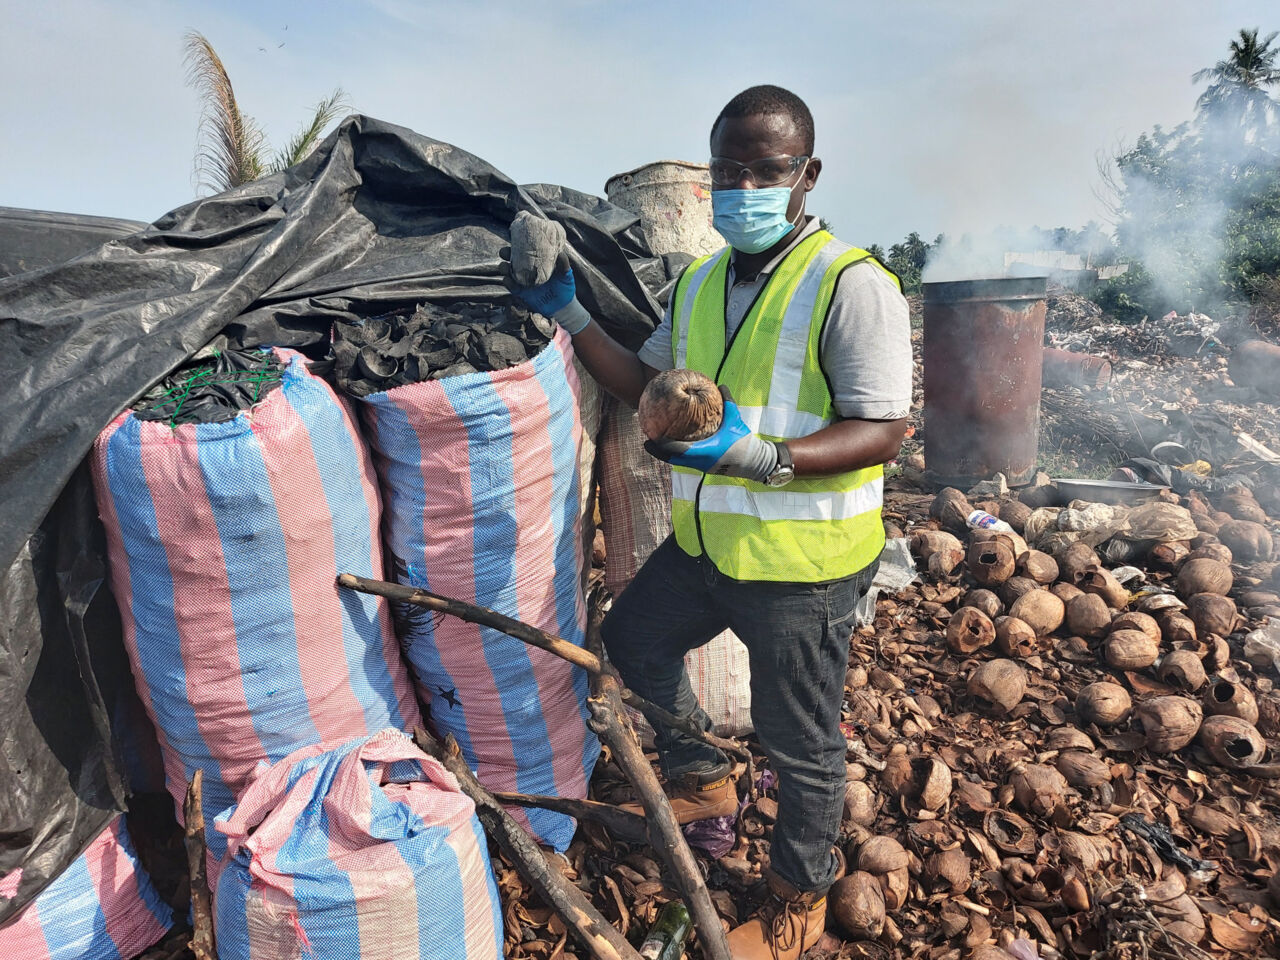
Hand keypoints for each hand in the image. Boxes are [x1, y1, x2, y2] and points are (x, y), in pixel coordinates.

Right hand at [506, 212, 590, 333]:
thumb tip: (560, 253)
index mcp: (536, 260)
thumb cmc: (565, 287)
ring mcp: (522, 279)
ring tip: (505, 267)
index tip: (514, 236)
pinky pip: (510, 285)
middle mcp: (527, 268)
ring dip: (504, 267)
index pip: (524, 249)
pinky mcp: (520, 292)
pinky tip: (508, 280)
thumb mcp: (566, 274)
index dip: (517, 242)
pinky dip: (507, 282)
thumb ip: (563, 264)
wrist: (563, 306)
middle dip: (506, 253)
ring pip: (508, 270)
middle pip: (512, 257)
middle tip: (505, 252)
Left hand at [644, 387, 779, 481]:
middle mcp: (700, 462)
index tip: (653, 437)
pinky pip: (685, 461)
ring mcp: (701, 466)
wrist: (752, 462)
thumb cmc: (743, 441)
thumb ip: (727, 401)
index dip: (663, 446)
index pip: (679, 450)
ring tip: (654, 443)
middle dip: (658, 452)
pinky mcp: (704, 467)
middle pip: (673, 459)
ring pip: (677, 461)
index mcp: (705, 452)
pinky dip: (676, 454)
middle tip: (646, 441)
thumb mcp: (735, 419)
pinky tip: (671, 445)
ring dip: (665, 454)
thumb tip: (720, 384)